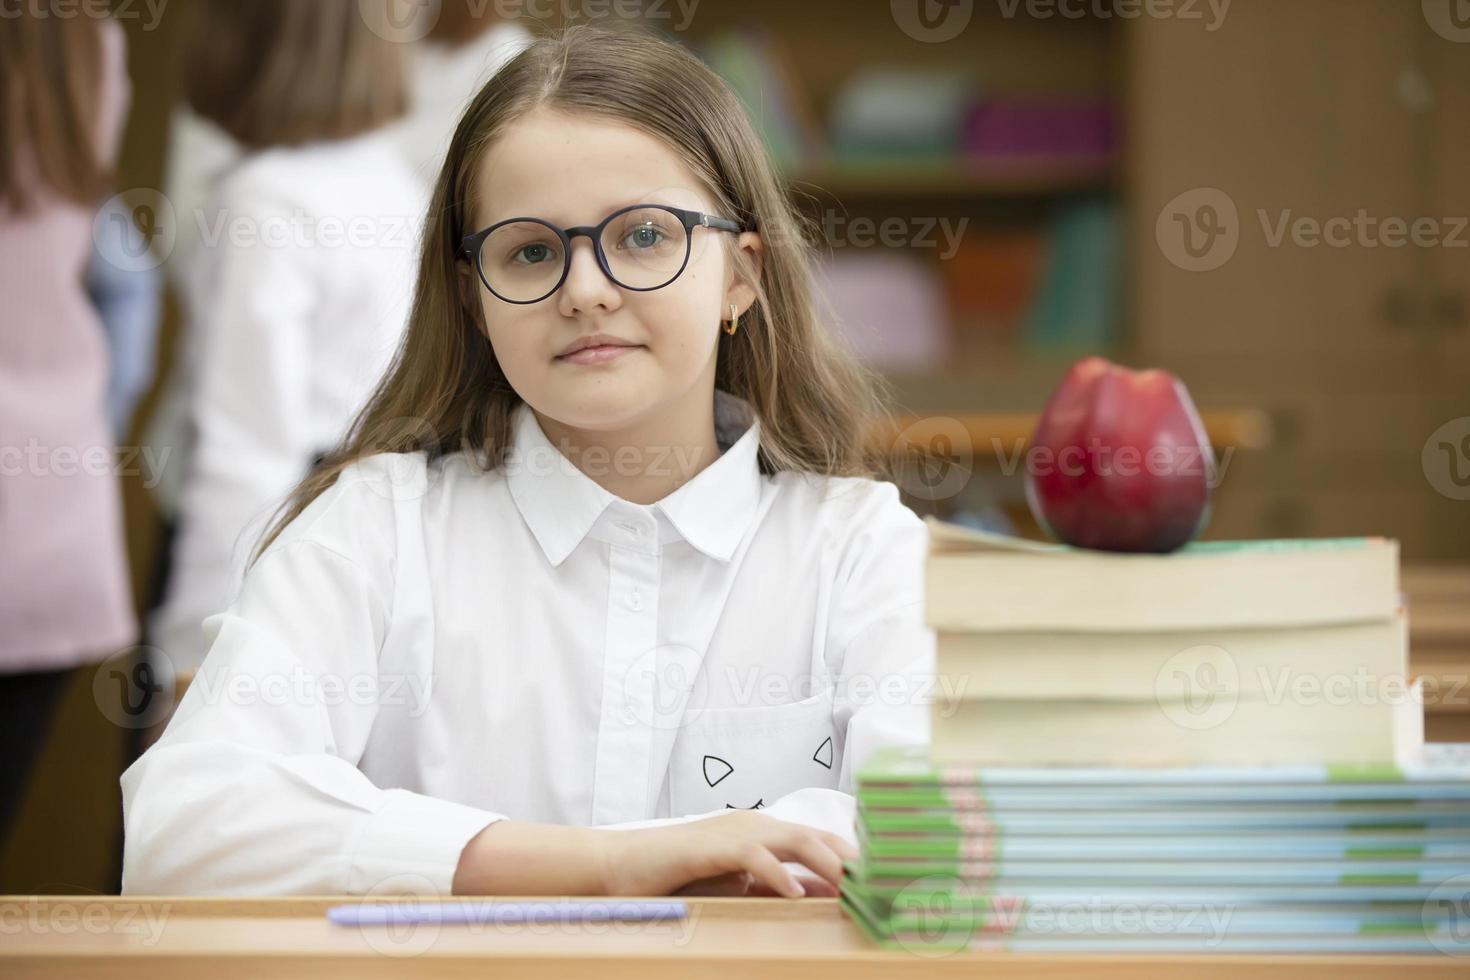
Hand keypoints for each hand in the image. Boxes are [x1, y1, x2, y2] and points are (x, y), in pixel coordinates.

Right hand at [597, 810, 856, 898]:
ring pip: (793, 839)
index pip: (821, 842)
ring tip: (853, 885)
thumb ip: (778, 887)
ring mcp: (734, 832)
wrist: (624, 866)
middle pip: (817, 837)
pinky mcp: (712, 845)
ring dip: (826, 861)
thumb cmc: (682, 876)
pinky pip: (752, 856)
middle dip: (851, 860)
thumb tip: (822, 897)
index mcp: (765, 834)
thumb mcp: (739, 887)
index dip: (853, 861)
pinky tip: (793, 893)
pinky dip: (775, 873)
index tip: (884, 885)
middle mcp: (756, 826)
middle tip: (882, 886)